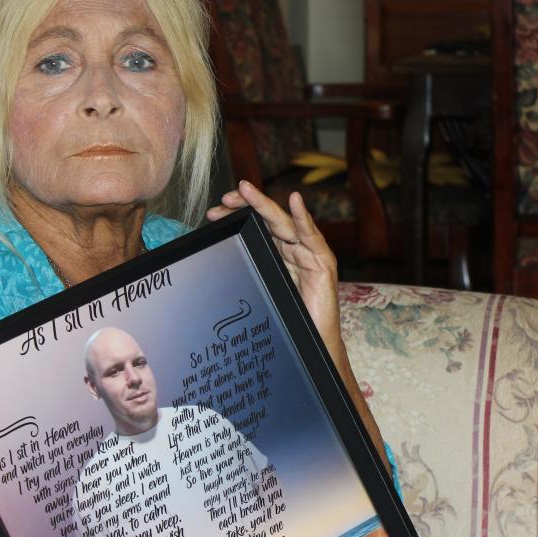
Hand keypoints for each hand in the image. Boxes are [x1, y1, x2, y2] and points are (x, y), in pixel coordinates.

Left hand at [206, 181, 339, 344]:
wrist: (312, 345)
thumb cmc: (287, 321)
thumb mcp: (260, 291)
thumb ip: (247, 273)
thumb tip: (214, 264)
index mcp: (277, 253)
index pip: (256, 226)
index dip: (238, 215)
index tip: (215, 212)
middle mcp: (293, 249)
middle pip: (268, 220)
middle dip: (247, 205)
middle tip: (226, 197)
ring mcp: (309, 254)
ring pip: (285, 223)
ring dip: (265, 205)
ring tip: (247, 191)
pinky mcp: (323, 264)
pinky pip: (312, 238)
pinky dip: (304, 218)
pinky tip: (295, 201)